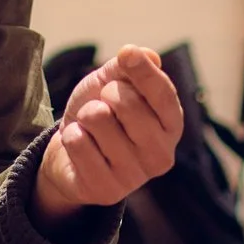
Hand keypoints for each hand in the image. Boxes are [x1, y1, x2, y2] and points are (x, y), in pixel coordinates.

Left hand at [34, 44, 182, 226]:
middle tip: (101, 105)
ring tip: (90, 127)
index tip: (127, 52)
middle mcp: (162, 155)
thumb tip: (149, 55)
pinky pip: (78, 142)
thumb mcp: (112, 83)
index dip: (145, 71)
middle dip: (104, 94)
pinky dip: (71, 135)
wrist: (72, 153)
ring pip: (98, 119)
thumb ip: (128, 68)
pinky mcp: (107, 191)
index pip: (163, 94)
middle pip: (127, 103)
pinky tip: (81, 145)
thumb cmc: (101, 113)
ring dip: (85, 115)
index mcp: (172, 125)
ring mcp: (135, 176)